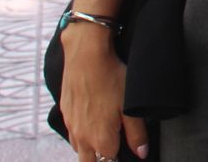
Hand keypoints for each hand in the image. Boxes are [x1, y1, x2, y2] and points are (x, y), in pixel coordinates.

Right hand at [61, 23, 149, 160]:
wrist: (86, 56)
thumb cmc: (111, 79)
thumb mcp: (130, 106)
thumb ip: (137, 133)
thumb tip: (142, 153)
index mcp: (100, 139)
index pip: (110, 160)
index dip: (121, 156)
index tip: (127, 148)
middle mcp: (82, 137)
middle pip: (90, 161)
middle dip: (103, 159)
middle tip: (115, 146)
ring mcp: (71, 126)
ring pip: (79, 149)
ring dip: (91, 148)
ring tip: (105, 137)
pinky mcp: (65, 113)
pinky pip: (73, 133)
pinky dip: (82, 135)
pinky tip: (92, 122)